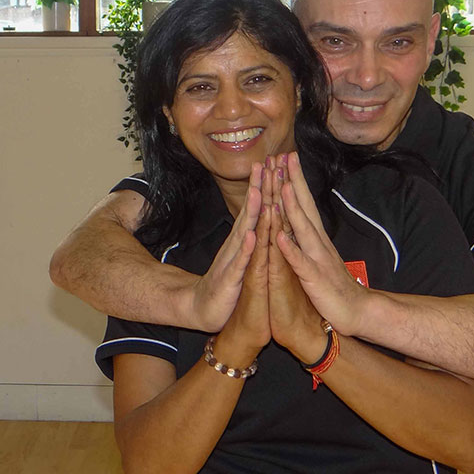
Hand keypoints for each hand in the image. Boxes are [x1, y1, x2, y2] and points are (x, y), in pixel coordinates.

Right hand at [185, 164, 263, 332]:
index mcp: (243, 241)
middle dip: (257, 189)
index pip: (255, 210)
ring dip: (252, 213)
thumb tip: (258, 217)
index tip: (271, 165)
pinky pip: (241, 263)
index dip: (263, 187)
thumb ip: (249, 237)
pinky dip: (247, 249)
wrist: (202, 309)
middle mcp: (237, 246)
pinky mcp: (231, 280)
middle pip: (249, 213)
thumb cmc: (226, 283)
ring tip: (259, 192)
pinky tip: (252, 236)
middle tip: (264, 165)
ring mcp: (233, 261)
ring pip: (245, 233)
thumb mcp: (242, 257)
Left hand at [274, 152, 369, 336]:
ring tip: (280, 189)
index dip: (294, 180)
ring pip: (302, 230)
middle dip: (292, 182)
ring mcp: (316, 259)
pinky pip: (300, 263)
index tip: (285, 157)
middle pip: (303, 207)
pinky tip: (280, 237)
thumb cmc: (333, 284)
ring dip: (291, 209)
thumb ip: (306, 237)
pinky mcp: (314, 279)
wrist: (356, 311)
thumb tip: (295, 218)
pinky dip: (290, 249)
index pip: (304, 202)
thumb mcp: (317, 256)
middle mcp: (317, 243)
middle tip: (283, 158)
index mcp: (315, 237)